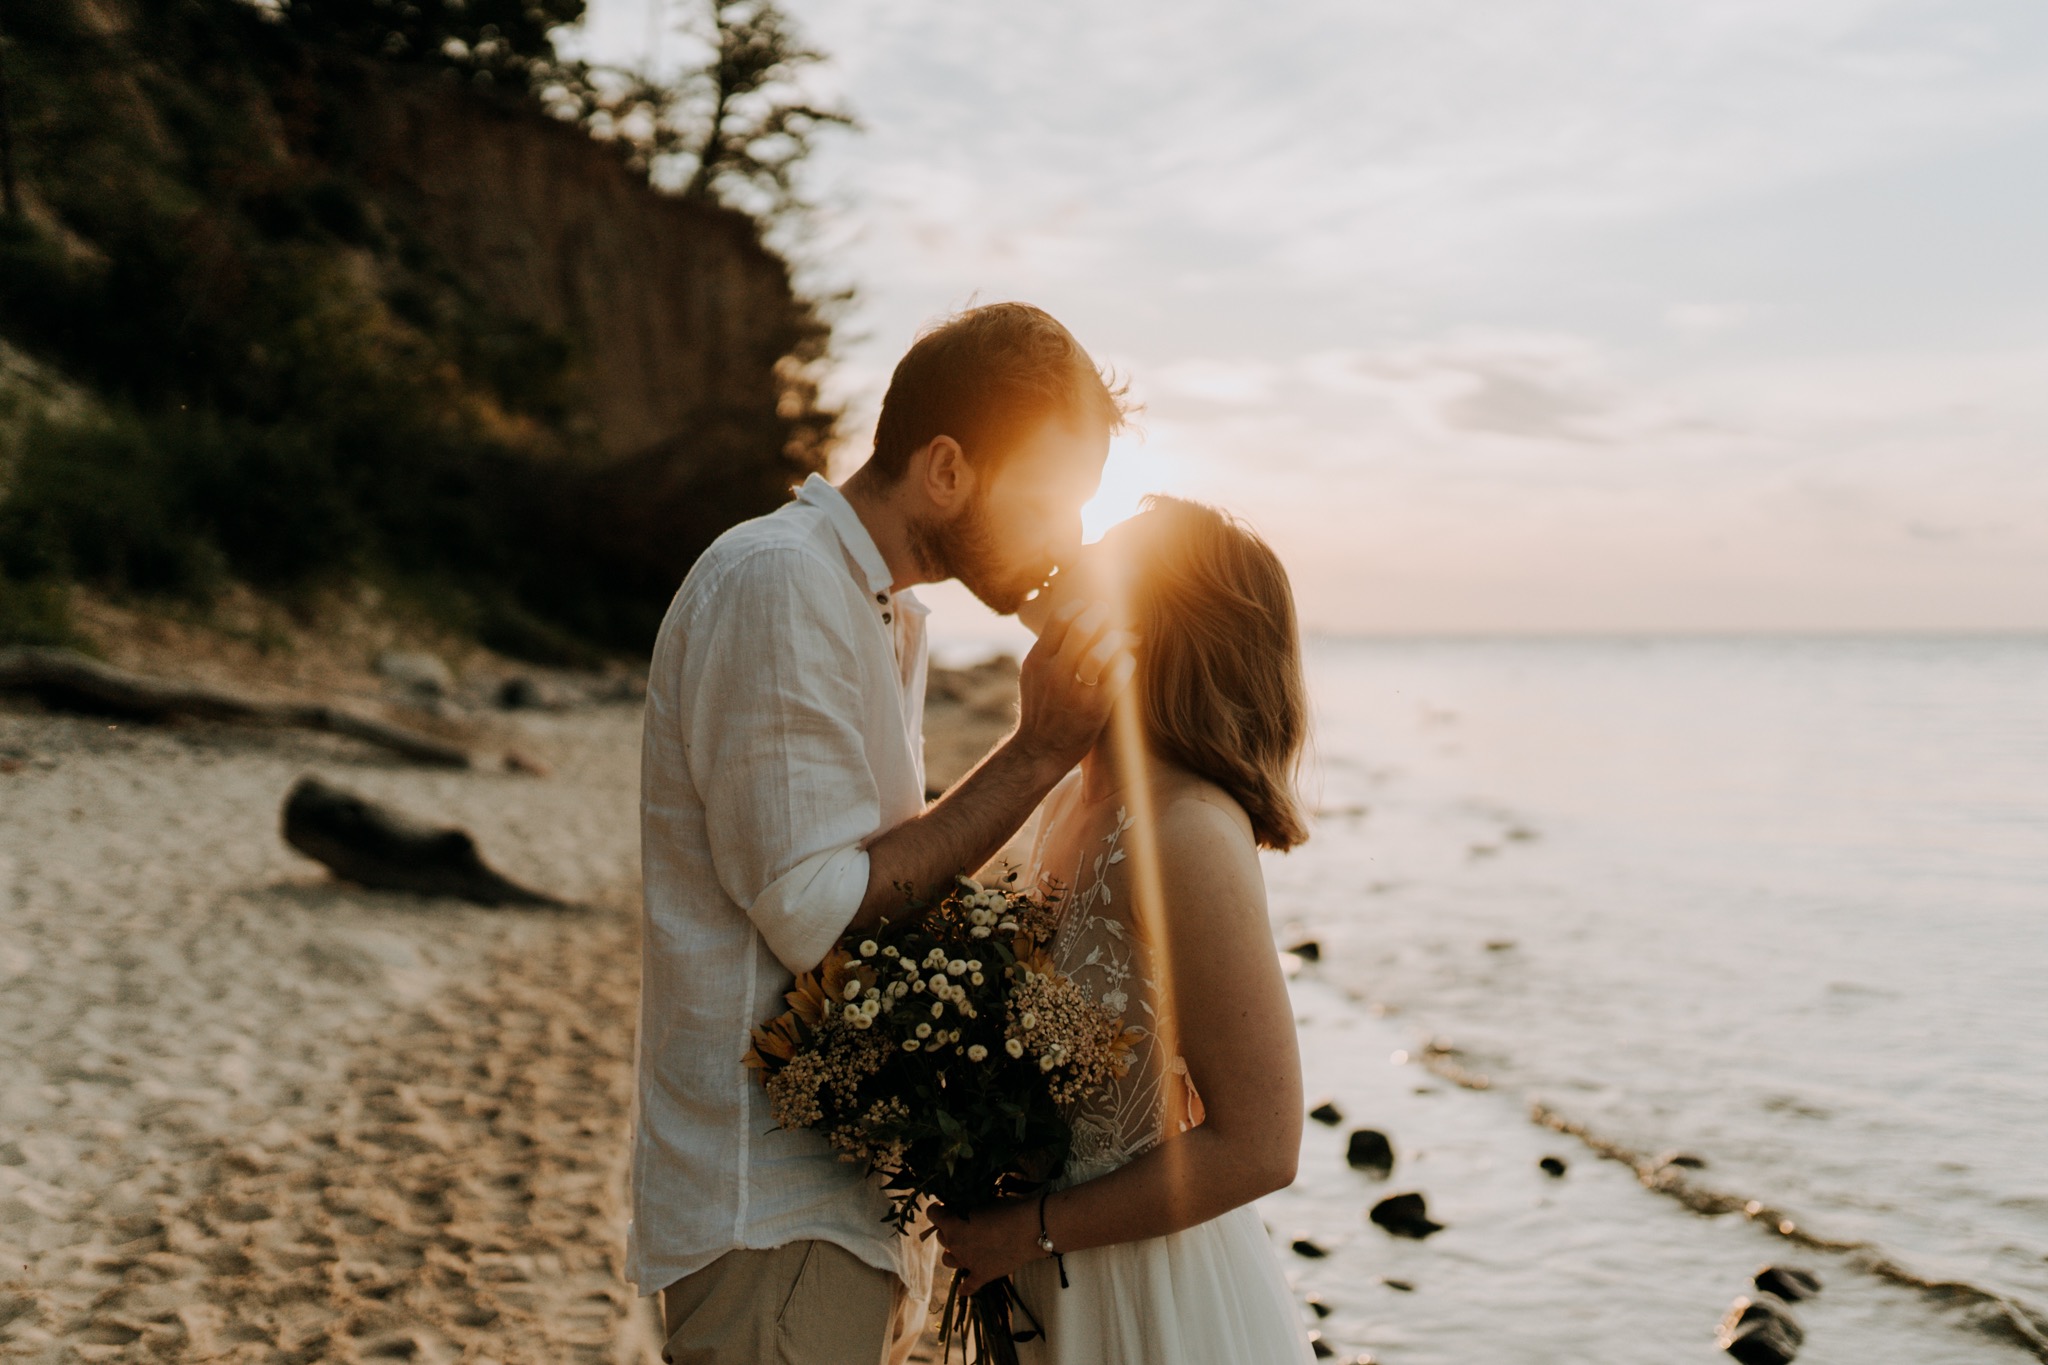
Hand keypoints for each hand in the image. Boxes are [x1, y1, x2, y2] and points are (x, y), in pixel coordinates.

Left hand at [928, 1198, 1041, 1295]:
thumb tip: (963, 1206)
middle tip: (964, 1222)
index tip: (947, 1205)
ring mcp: (967, 1262)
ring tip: (963, 1247)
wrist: (1029, 1229)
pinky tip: (964, 1288)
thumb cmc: (1007, 1209)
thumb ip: (967, 1205)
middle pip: (941, 1237)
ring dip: (952, 1252)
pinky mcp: (982, 1275)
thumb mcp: (983, 1199)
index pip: (932, 1214)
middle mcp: (955, 1244)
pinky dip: (965, 1288)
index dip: (939, 1208)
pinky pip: (968, 1286)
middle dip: (948, 1228)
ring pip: (947, 1260)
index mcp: (952, 1224)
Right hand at [1012, 599, 1135, 771]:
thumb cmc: (1040, 708)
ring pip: (1100, 652)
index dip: (1079, 607)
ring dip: (1115, 639)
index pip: (1059, 620)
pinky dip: (1126, 663)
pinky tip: (1127, 661)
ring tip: (1120, 637)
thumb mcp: (1032, 675)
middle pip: (1081, 629)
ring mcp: (1074, 692)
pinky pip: (1117, 676)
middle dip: (1100, 615)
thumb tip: (1068, 618)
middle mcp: (1054, 674)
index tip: (1090, 606)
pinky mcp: (1095, 709)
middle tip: (1110, 611)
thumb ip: (1046, 649)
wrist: (1040, 750)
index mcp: (1037, 661)